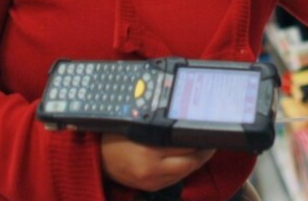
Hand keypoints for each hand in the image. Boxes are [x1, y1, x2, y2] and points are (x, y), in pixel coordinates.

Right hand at [101, 134, 215, 191]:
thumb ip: (161, 125)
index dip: (200, 138)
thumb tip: (185, 120)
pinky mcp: (151, 187)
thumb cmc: (115, 137)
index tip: (208, 131)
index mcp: (148, 152)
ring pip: (185, 172)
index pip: (184, 145)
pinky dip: (185, 168)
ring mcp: (152, 181)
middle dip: (204, 152)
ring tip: (204, 148)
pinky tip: (189, 158)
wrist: (96, 158)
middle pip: (190, 162)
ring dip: (197, 161)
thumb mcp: (137, 125)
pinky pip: (175, 179)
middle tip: (211, 140)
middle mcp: (151, 170)